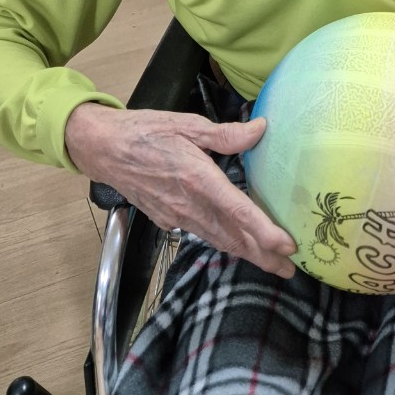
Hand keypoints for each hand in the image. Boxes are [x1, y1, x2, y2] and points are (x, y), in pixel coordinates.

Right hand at [64, 104, 296, 277]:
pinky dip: (224, 242)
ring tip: (271, 263)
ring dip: (246, 253)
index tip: (287, 246)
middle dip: (263, 256)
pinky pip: (202, 234)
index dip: (265, 232)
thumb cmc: (145, 131)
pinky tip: (236, 243)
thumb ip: (226, 134)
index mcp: (198, 179)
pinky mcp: (167, 219)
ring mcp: (176, 216)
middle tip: (291, 270)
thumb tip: (261, 129)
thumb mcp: (188, 124)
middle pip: (233, 237)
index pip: (238, 211)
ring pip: (218, 240)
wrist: (103, 149)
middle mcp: (189, 204)